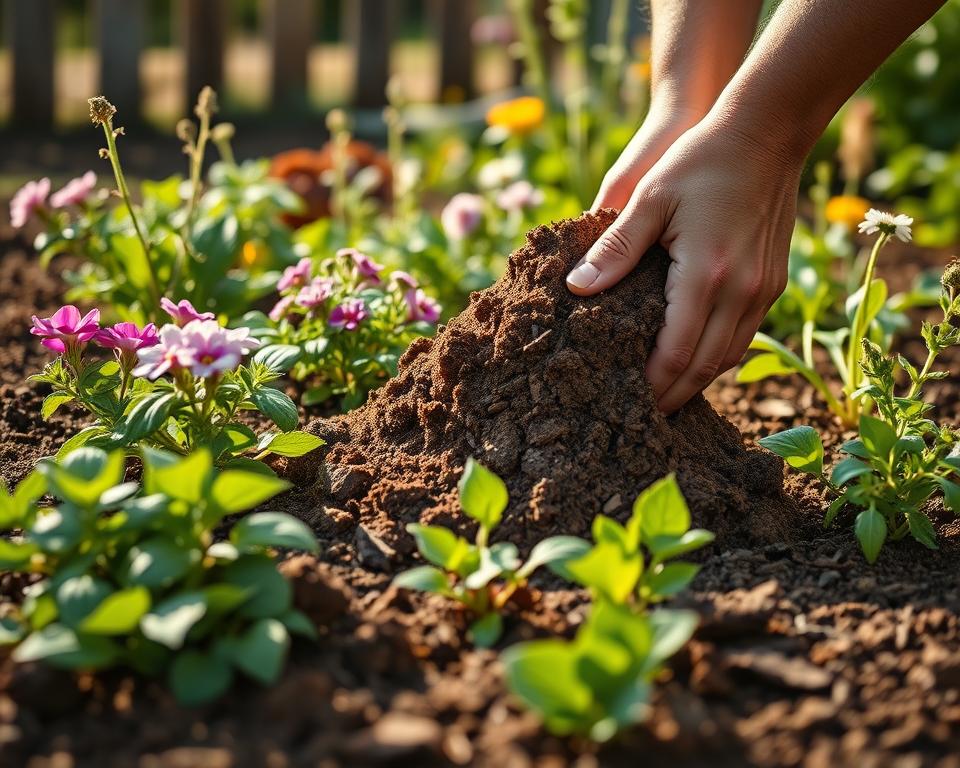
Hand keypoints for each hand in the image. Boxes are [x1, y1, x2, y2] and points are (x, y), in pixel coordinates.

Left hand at [567, 114, 799, 412]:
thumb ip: (615, 249)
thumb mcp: (650, 198)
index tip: (628, 401)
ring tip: (666, 394)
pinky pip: (745, 335)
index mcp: (706, 275)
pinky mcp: (772, 281)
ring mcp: (763, 288)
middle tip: (644, 413)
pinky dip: (718, 356)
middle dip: (674, 395)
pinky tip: (696, 357)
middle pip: (706, 366)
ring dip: (697, 380)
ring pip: (730, 356)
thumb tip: (577, 288)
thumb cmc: (700, 160)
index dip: (653, 384)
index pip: (677, 353)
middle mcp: (741, 291)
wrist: (768, 131)